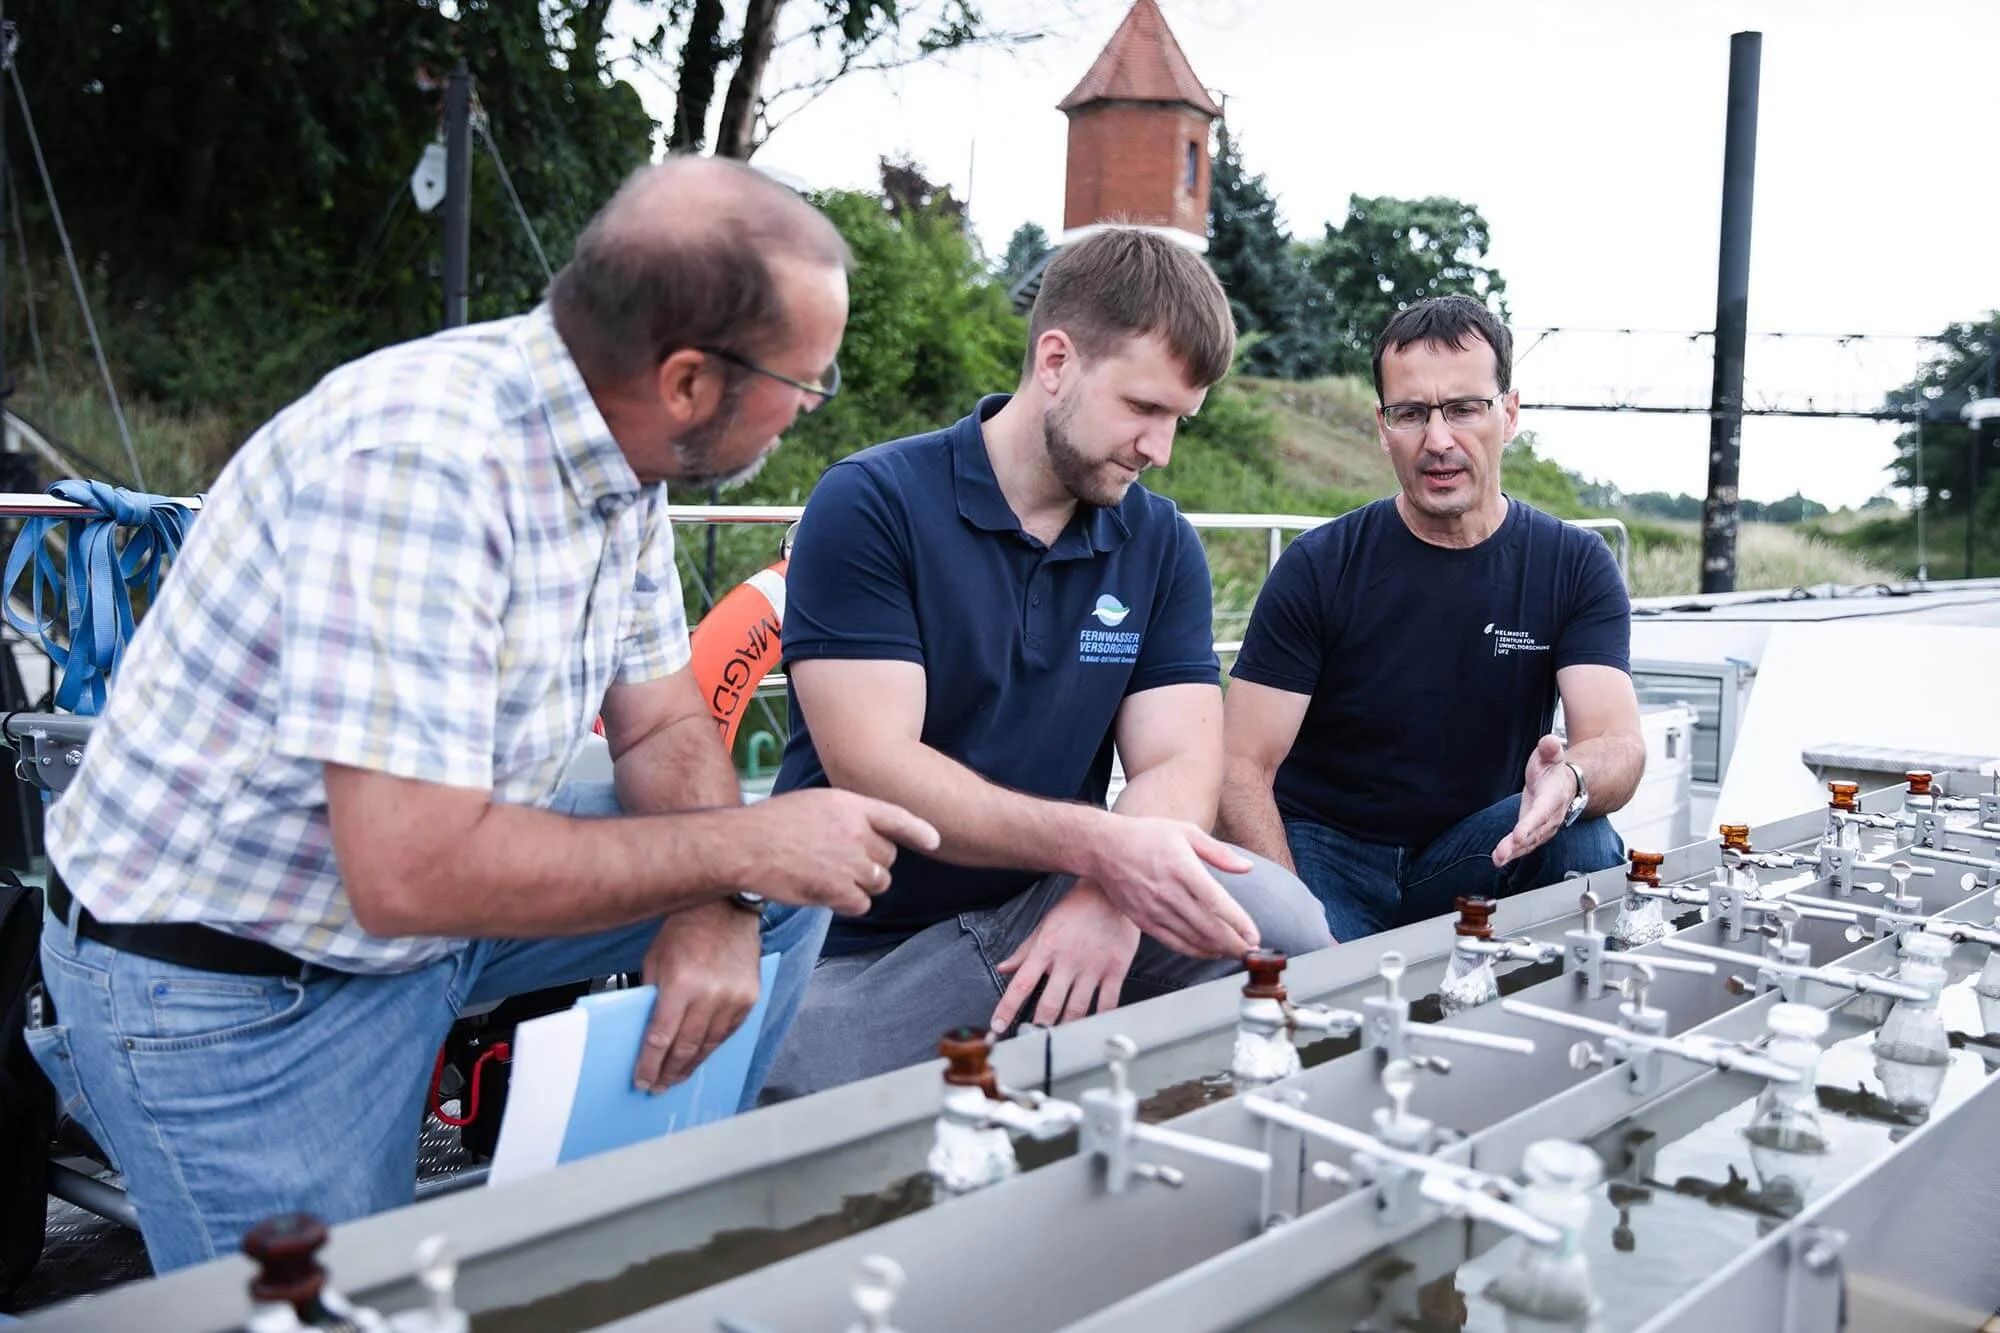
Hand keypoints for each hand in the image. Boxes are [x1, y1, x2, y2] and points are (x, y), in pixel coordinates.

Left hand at [632, 902, 760, 1091]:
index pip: (661, 1038)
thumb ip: (652, 996)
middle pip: (685, 1047)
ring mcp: (734, 998)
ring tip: (677, 1077)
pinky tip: (700, 1055)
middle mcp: (711, 995)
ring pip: (709, 1045)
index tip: (642, 1080)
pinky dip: (711, 1047)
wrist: (727, 907)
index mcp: (682, 984)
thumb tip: (647, 1032)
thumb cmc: (687, 927)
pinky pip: (728, 1033)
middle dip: (668, 1071)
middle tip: (658, 1086)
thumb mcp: (655, 960)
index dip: (649, 1064)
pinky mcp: (749, 999)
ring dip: (691, 1065)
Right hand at [736, 789, 939, 913]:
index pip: (897, 818)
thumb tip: (867, 837)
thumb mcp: (815, 804)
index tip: (935, 842)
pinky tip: (827, 895)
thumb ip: (846, 816)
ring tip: (830, 878)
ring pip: (878, 883)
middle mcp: (855, 832)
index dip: (919, 831)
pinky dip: (848, 904)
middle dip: (872, 865)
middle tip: (842, 864)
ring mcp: (848, 861)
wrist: (744, 845)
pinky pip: (861, 904)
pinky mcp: (837, 889)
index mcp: (851, 805)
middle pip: (888, 858)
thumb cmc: (772, 824)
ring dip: (861, 886)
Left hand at [989, 880, 1141, 1034]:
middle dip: (1039, 1027)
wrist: (1111, 890)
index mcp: (1046, 949)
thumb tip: (1004, 969)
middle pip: (1049, 1004)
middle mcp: (1068, 960)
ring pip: (1077, 1009)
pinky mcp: (1115, 968)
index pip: (1021, 984)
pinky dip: (1099, 1018)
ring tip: (1058, 1038)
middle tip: (1033, 1039)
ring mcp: (1093, 966)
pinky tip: (1092, 1026)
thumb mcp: (1045, 925)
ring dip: (1066, 1027)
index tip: (998, 1026)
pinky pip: (1107, 1002)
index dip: (1007, 1008)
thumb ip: (1024, 951)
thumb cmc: (1077, 908)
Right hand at [1079, 817, 1258, 958]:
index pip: (1216, 902)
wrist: (1103, 848)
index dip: (1238, 922)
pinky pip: (1174, 943)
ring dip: (1218, 950)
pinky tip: (1211, 952)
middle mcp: (1168, 892)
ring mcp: (1154, 909)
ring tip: (1238, 953)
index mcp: (1182, 868)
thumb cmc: (1146, 836)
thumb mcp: (1185, 832)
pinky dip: (1195, 951)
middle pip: (1208, 927)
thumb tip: (1247, 868)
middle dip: (1235, 943)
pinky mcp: (1143, 920)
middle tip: (1253, 951)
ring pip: (1192, 939)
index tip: (1255, 936)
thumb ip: (1218, 852)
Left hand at [1492, 734, 1574, 865]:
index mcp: (1553, 796)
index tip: (1518, 836)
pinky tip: (1500, 859)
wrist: (1567, 784)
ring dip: (1513, 852)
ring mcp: (1544, 826)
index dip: (1530, 825)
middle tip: (1502, 854)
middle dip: (1518, 844)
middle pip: (1534, 832)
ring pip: (1530, 842)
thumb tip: (1549, 742)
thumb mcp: (1551, 755)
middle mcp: (1551, 815)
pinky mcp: (1536, 832)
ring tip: (1498, 859)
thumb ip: (1550, 748)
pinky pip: (1526, 845)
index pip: (1541, 813)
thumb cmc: (1553, 770)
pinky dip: (1513, 853)